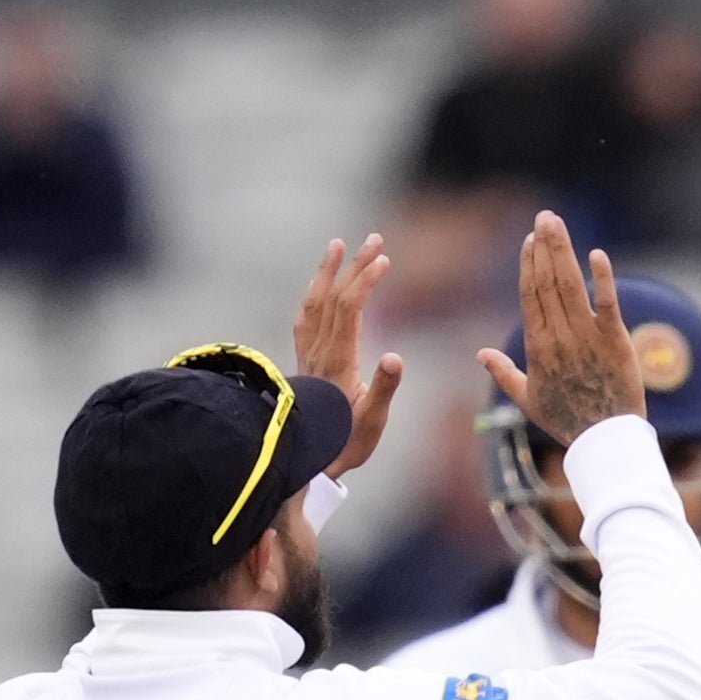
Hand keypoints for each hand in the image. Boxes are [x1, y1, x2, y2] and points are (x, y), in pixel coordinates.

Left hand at [291, 232, 405, 478]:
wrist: (309, 460)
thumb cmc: (346, 443)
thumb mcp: (372, 420)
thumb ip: (384, 388)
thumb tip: (396, 356)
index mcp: (339, 360)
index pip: (350, 307)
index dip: (365, 279)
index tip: (384, 260)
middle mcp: (319, 351)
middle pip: (335, 297)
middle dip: (354, 265)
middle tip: (375, 239)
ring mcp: (309, 355)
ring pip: (314, 303)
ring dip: (327, 272)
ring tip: (338, 245)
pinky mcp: (304, 362)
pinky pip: (305, 319)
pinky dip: (313, 296)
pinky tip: (318, 289)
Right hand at [473, 211, 642, 446]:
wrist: (604, 440)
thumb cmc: (566, 420)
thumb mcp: (528, 400)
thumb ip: (504, 373)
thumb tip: (480, 353)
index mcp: (538, 347)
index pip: (530, 296)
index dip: (528, 265)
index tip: (529, 240)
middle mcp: (560, 337)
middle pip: (547, 282)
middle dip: (544, 247)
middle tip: (544, 217)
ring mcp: (588, 336)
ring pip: (571, 285)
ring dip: (563, 251)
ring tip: (557, 223)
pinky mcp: (616, 340)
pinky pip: (607, 303)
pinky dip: (601, 277)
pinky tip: (595, 254)